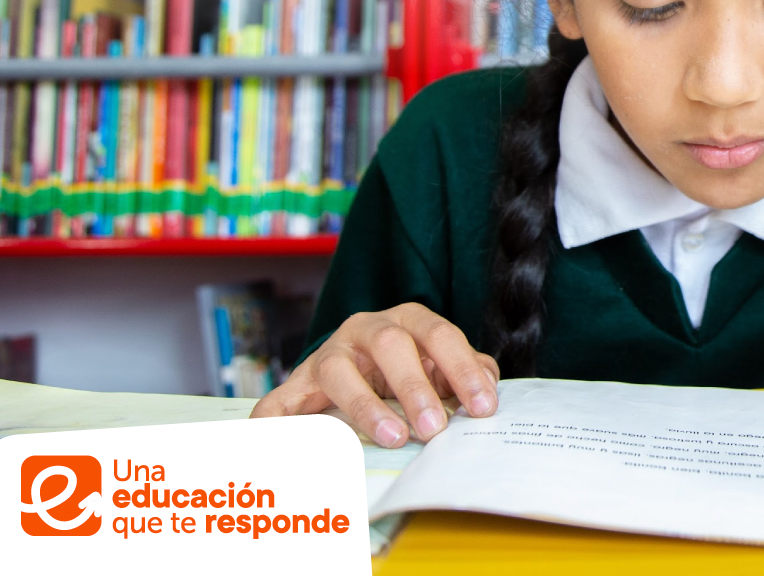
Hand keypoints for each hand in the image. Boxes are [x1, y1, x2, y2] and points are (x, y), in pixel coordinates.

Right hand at [250, 302, 500, 446]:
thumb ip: (466, 370)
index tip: (482, 407)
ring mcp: (329, 354)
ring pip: (341, 371)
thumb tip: (489, 385)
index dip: (463, 369)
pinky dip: (275, 424)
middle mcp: (365, 329)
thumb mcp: (438, 363)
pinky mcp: (298, 384)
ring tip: (393, 438)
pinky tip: (279, 444)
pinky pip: (280, 402)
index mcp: (407, 320)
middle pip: (392, 346)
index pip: (440, 336)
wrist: (353, 362)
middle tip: (436, 428)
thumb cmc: (405, 366)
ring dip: (366, 406)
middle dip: (417, 387)